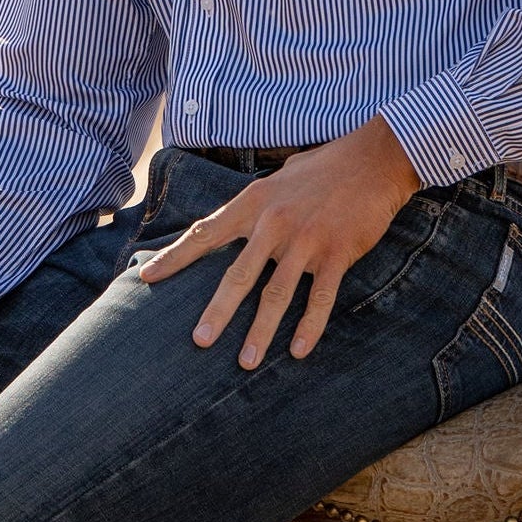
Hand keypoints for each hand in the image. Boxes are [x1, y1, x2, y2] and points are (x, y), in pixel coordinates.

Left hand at [137, 116, 422, 368]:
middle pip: (239, 275)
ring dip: (260, 331)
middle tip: (199, 342)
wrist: (375, 160)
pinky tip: (297, 350)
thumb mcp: (277, 179)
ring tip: (246, 361)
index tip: (147, 278)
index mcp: (254, 202)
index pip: (205, 233)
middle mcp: (275, 223)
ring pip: (277, 294)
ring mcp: (306, 240)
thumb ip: (255, 205)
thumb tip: (233, 224)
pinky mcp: (337, 253)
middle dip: (217, 312)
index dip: (175, 257)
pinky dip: (309, 326)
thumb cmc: (324, 168)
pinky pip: (320, 297)